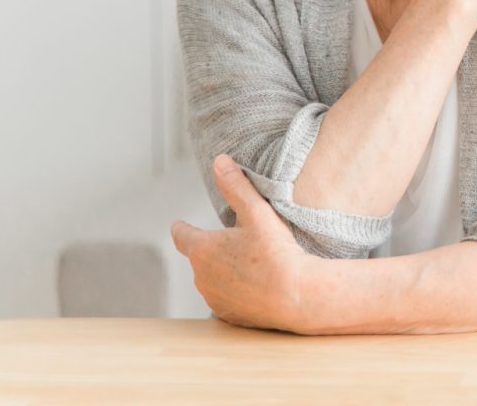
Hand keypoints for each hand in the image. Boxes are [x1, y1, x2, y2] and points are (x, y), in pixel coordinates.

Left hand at [170, 154, 311, 332]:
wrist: (296, 296)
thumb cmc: (275, 253)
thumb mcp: (257, 212)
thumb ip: (236, 186)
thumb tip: (220, 161)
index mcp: (202, 250)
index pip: (182, 235)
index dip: (182, 228)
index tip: (180, 225)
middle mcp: (201, 277)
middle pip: (200, 258)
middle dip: (211, 250)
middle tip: (234, 241)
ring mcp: (214, 299)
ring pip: (213, 280)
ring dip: (224, 272)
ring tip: (249, 264)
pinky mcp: (229, 316)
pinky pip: (227, 299)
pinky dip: (236, 291)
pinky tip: (256, 286)